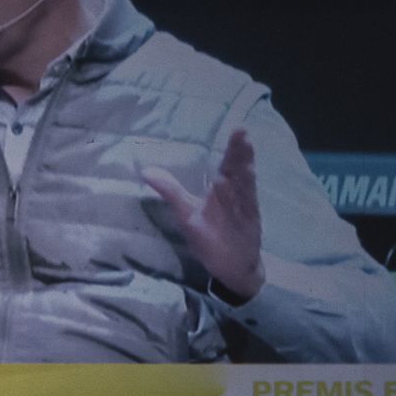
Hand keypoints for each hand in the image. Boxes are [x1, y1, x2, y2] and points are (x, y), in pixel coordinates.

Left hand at [142, 128, 264, 299]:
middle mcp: (236, 194)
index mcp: (224, 189)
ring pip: (246, 185)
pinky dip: (249, 195)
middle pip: (238, 169)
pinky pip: (248, 207)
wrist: (232, 267)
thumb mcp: (186, 213)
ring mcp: (244, 209)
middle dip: (241, 152)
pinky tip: (250, 178)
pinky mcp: (249, 225)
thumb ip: (171, 191)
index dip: (233, 147)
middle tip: (242, 132)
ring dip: (246, 168)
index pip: (228, 164)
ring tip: (246, 148)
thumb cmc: (211, 237)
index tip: (239, 129)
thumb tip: (145, 170)